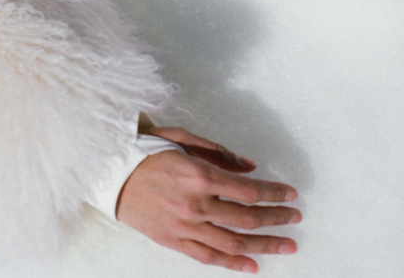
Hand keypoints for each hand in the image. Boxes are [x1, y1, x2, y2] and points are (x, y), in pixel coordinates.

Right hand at [115, 128, 300, 271]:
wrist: (107, 171)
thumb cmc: (144, 148)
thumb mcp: (181, 138)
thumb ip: (217, 152)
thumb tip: (250, 167)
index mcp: (197, 174)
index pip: (248, 190)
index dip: (273, 193)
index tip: (291, 194)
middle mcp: (195, 204)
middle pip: (246, 218)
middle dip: (276, 218)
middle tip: (296, 219)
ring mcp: (184, 227)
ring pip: (233, 242)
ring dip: (264, 245)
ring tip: (287, 246)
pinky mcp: (173, 241)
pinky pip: (209, 257)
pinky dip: (233, 263)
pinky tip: (253, 266)